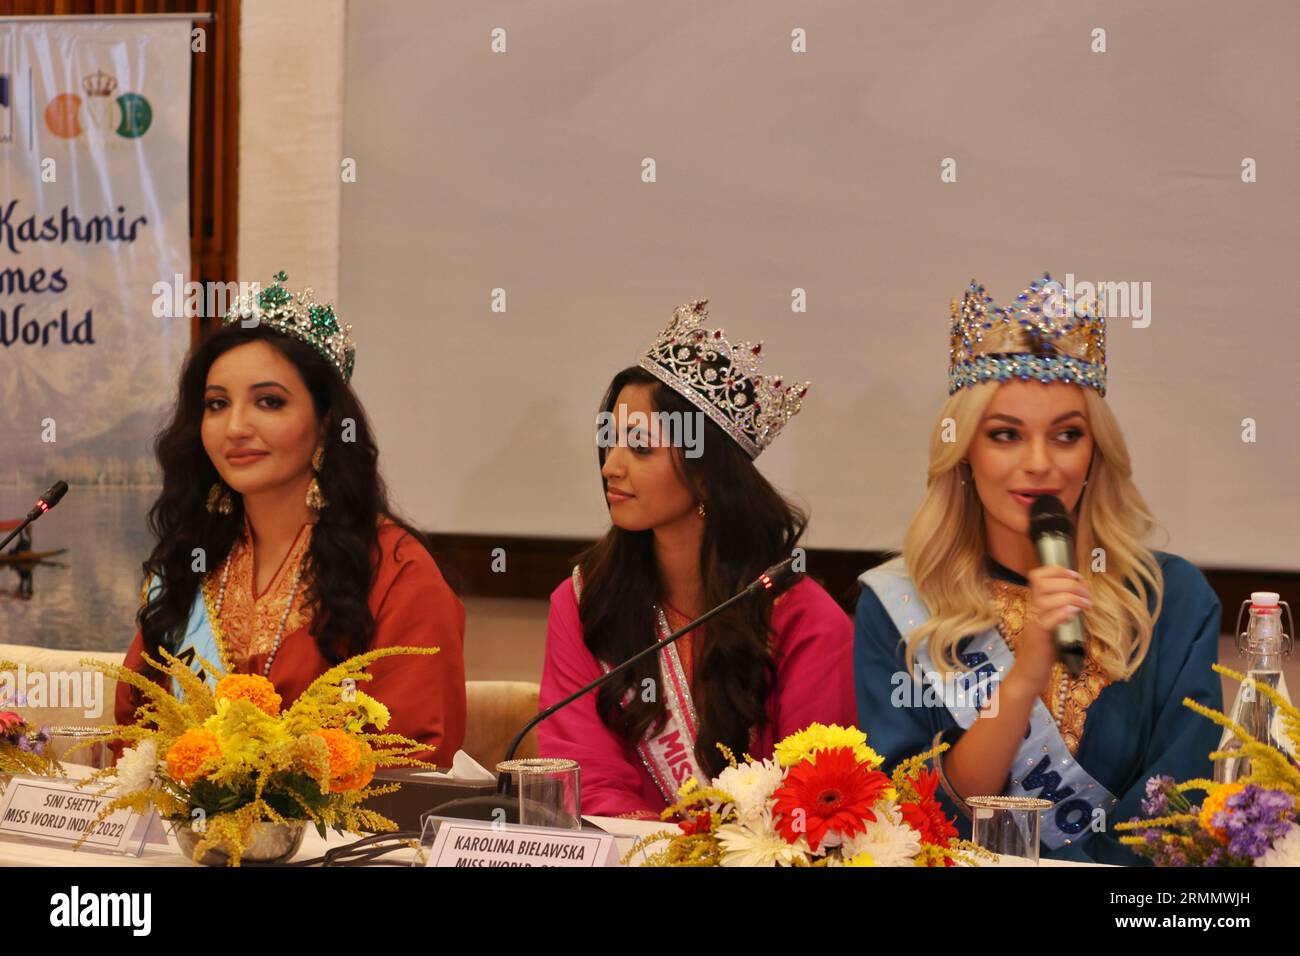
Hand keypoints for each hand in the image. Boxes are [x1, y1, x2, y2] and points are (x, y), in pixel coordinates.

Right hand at [1005, 566, 1090, 699]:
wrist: (1029, 674)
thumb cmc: (1043, 651)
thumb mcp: (1053, 624)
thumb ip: (1061, 610)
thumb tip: (1082, 597)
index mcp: (1035, 604)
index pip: (1038, 575)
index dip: (1057, 570)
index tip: (1076, 576)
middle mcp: (1031, 609)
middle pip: (1042, 583)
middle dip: (1069, 583)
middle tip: (1086, 593)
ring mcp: (1033, 623)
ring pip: (1046, 599)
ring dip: (1071, 597)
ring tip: (1086, 604)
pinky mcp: (1039, 638)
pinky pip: (1047, 619)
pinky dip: (1063, 613)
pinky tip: (1075, 615)